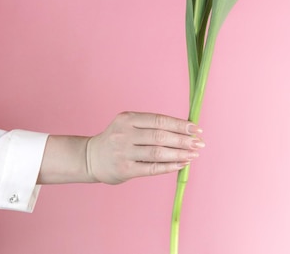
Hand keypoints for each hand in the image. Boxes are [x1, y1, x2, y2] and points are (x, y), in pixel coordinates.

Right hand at [86, 111, 203, 183]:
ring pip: (158, 153)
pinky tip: (182, 164)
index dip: (180, 124)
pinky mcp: (124, 170)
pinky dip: (169, 167)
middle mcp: (124, 134)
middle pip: (160, 136)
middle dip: (183, 140)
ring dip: (180, 154)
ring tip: (194, 154)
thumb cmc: (118, 138)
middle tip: (199, 143)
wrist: (90, 158)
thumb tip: (185, 130)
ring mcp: (123, 152)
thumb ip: (152, 125)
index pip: (159, 120)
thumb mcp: (129, 124)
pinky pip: (152, 168)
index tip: (196, 128)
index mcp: (128, 119)